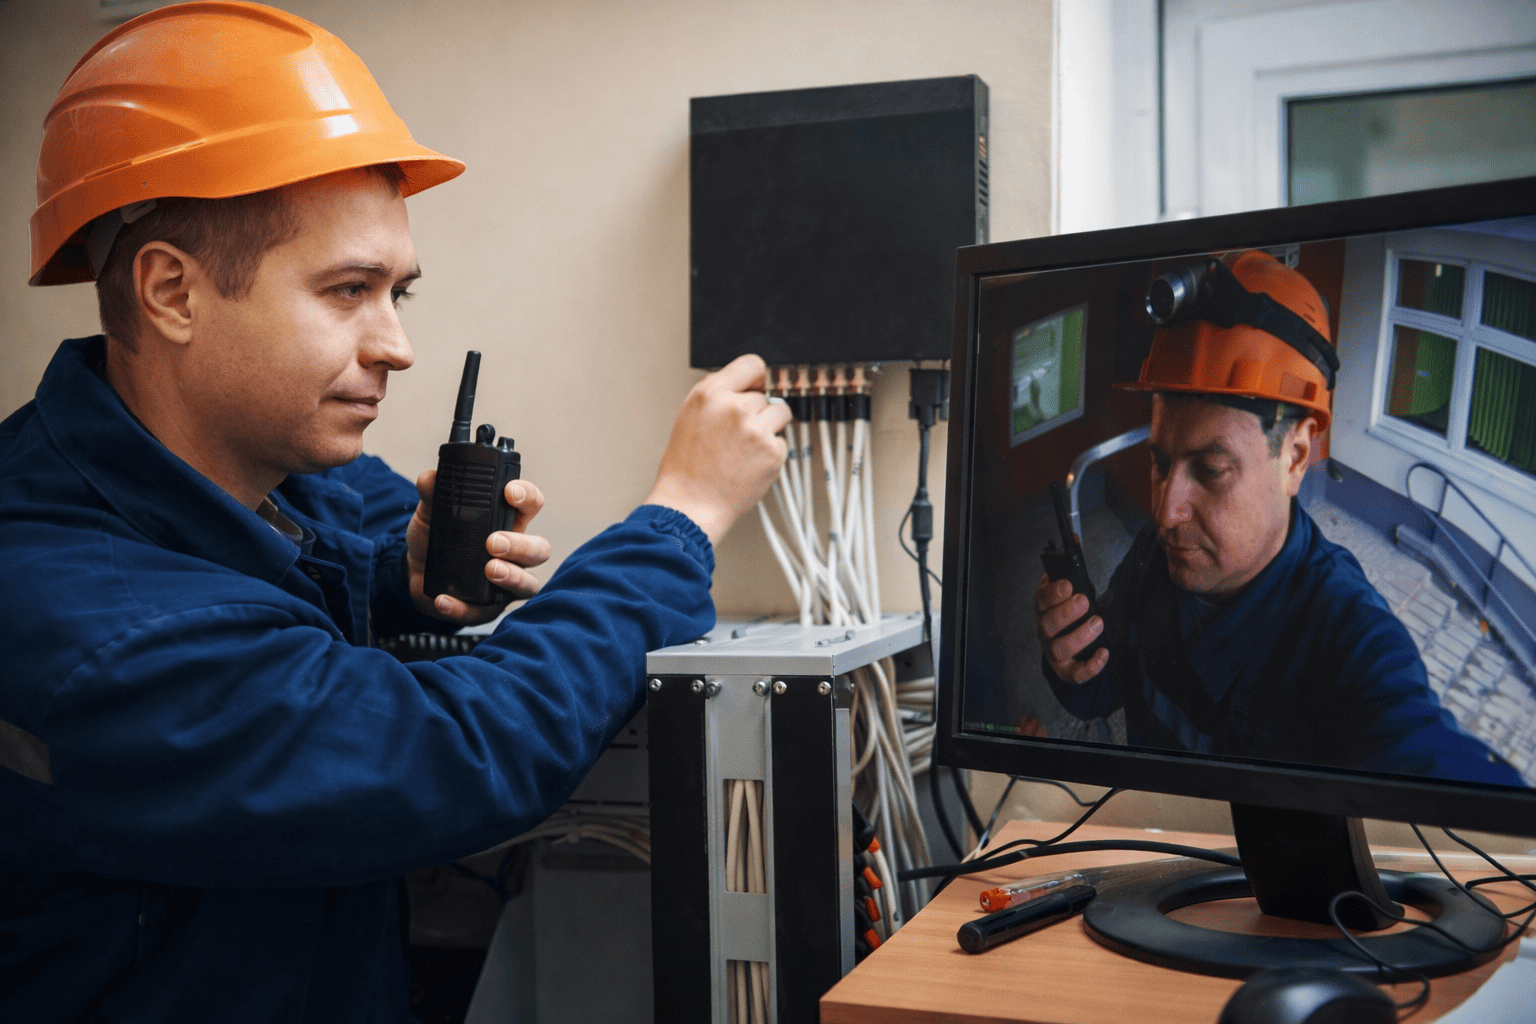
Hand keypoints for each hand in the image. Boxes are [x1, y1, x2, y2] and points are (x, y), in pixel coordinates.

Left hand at [406, 470, 550, 623]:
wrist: (413, 570)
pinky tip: (445, 599)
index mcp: (506, 521)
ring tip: (489, 569)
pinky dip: (463, 607)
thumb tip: (430, 479)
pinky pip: (483, 612)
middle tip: (493, 542)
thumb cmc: (436, 536)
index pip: (530, 505)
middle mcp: (514, 552)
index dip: (527, 496)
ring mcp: (505, 582)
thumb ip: (433, 494)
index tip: (510, 492)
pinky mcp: (486, 607)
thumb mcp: (432, 511)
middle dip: (521, 546)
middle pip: (539, 549)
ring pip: (528, 584)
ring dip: (512, 577)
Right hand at [644, 354, 791, 544]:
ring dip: (769, 428)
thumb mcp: (690, 415)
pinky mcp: (772, 451)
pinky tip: (748, 464)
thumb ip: (719, 393)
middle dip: (756, 412)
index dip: (757, 378)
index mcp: (709, 394)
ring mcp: (756, 429)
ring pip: (780, 414)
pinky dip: (770, 453)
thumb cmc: (686, 466)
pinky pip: (782, 441)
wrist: (690, 505)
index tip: (757, 388)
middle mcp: (734, 407)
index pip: (752, 364)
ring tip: (745, 448)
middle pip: (765, 395)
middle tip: (736, 436)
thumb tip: (747, 383)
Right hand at [1035, 574, 1108, 682]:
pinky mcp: (1066, 670)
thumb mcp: (1072, 592)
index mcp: (1044, 609)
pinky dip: (1090, 666)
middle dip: (1066, 613)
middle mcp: (1045, 631)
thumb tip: (1077, 539)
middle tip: (1084, 602)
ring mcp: (1053, 652)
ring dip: (1079, 636)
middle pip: (1047, 625)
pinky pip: (1074, 674)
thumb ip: (1073, 570)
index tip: (1069, 585)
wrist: (1071, 645)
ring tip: (1098, 623)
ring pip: (1058, 649)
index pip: (1040, 600)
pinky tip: (1104, 653)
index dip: (1052, 593)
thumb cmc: (1072, 614)